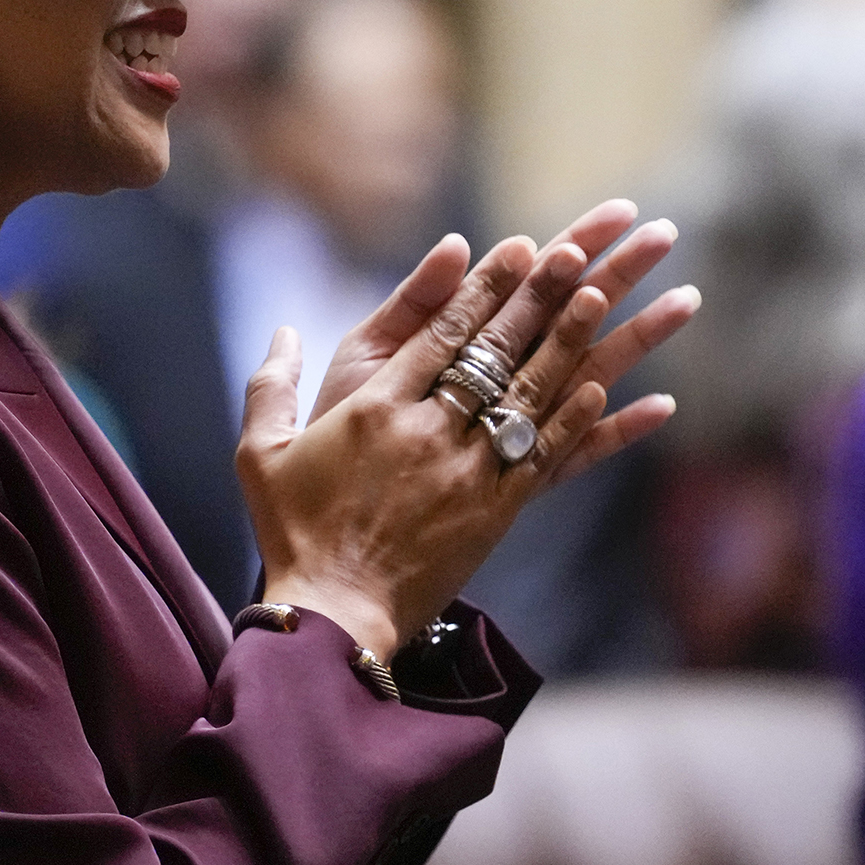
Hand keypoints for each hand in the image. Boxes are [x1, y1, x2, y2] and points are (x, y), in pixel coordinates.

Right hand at [236, 216, 698, 655]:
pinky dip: (576, 420)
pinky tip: (604, 387)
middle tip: (575, 250)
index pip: (440, 332)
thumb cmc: (292, 533)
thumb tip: (281, 329)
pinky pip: (545, 457)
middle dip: (536, 295)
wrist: (332, 618)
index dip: (483, 286)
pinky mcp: (495, 514)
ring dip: (567, 342)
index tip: (518, 247)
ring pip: (527, 394)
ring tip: (600, 297)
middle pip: (493, 350)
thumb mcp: (260, 454)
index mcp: (374, 408)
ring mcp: (467, 473)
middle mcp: (427, 431)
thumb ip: (270, 386)